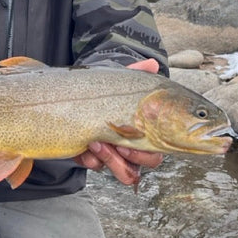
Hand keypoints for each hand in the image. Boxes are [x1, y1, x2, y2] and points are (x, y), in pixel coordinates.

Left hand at [73, 58, 163, 186]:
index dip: (143, 154)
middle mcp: (130, 150)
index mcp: (143, 136)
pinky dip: (89, 160)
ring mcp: (112, 156)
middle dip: (124, 161)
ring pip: (118, 172)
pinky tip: (83, 150)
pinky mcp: (93, 157)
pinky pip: (95, 167)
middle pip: (135, 170)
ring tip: (94, 143)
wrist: (83, 95)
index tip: (130, 142)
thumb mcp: (121, 83)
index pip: (153, 154)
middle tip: (114, 146)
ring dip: (107, 160)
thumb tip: (152, 65)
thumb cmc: (110, 92)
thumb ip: (136, 73)